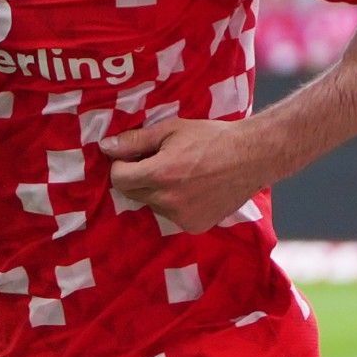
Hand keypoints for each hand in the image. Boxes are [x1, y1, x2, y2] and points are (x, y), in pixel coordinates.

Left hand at [100, 117, 273, 233]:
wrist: (251, 156)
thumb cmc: (210, 137)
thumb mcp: (170, 130)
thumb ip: (135, 141)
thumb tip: (105, 147)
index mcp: (161, 175)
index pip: (119, 179)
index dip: (121, 165)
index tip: (133, 156)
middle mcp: (169, 201)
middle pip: (133, 193)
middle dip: (137, 177)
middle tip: (158, 161)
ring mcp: (183, 217)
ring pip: (152, 204)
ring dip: (156, 191)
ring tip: (180, 174)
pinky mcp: (195, 226)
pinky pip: (171, 215)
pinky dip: (174, 203)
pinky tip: (192, 188)